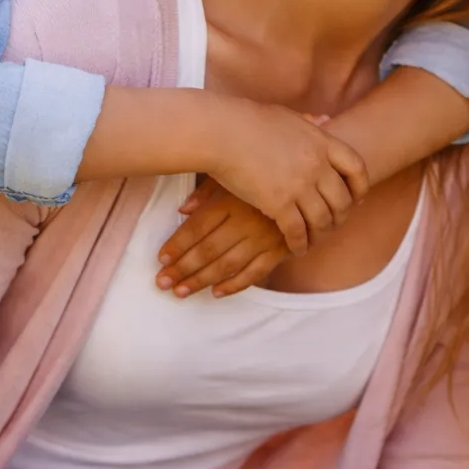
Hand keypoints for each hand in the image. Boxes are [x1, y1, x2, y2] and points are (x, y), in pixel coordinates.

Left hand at [154, 178, 287, 297]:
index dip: (177, 245)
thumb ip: (206, 192)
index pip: (197, 227)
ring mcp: (263, 237)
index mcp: (230, 200)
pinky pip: (254, 273)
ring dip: (201, 280)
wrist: (307, 183)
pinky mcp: (280, 250)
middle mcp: (244, 221)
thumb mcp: (232, 175)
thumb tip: (182, 210)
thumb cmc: (263, 176)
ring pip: (227, 265)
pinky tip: (216, 292)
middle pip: (207, 250)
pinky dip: (235, 285)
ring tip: (181, 291)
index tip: (161, 259)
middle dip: (182, 268)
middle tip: (162, 282)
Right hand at [204, 102, 368, 256]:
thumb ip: (309, 120)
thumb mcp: (287, 116)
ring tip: (313, 240)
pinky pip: (297, 232)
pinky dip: (300, 244)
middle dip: (340, 216)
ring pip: (322, 220)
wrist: (221, 132)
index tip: (356, 199)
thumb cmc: (246, 121)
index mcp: (321, 141)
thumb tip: (325, 119)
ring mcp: (300, 185)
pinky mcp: (279, 204)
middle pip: (342, 200)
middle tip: (332, 225)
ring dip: (320, 234)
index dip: (360, 187)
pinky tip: (295, 248)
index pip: (357, 168)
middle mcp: (316, 164)